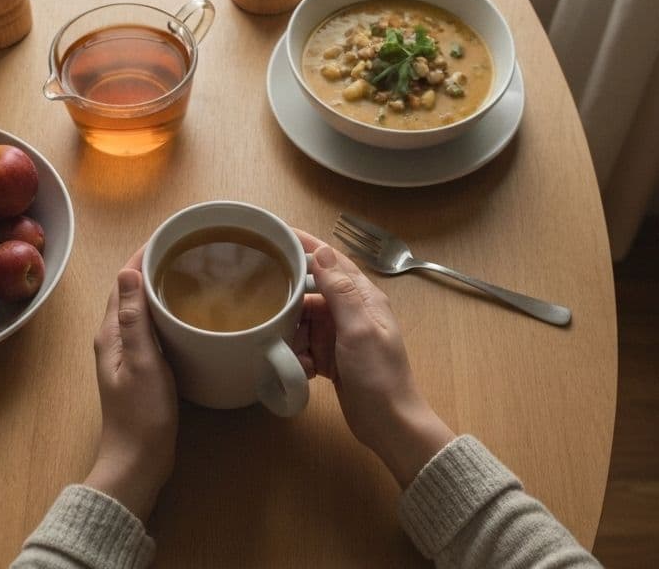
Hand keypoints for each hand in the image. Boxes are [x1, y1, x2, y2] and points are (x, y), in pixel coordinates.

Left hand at [84, 249, 177, 520]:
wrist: (138, 461)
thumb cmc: (141, 414)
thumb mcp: (141, 361)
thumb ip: (135, 318)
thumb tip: (128, 270)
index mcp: (110, 333)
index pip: (123, 280)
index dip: (142, 254)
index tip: (170, 234)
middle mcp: (114, 338)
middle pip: (131, 290)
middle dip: (153, 264)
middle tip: (186, 247)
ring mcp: (127, 354)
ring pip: (142, 308)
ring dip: (159, 286)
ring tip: (189, 271)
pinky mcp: (142, 367)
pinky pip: (152, 327)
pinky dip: (166, 311)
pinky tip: (186, 313)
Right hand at [294, 230, 454, 487]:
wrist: (389, 424)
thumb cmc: (379, 375)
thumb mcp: (359, 329)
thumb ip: (341, 290)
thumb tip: (322, 250)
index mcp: (363, 297)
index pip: (331, 260)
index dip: (305, 245)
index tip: (275, 234)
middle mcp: (351, 311)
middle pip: (310, 293)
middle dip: (291, 303)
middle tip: (269, 310)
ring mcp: (340, 335)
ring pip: (303, 322)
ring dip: (294, 336)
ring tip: (298, 353)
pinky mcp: (331, 356)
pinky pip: (304, 346)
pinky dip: (300, 357)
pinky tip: (306, 370)